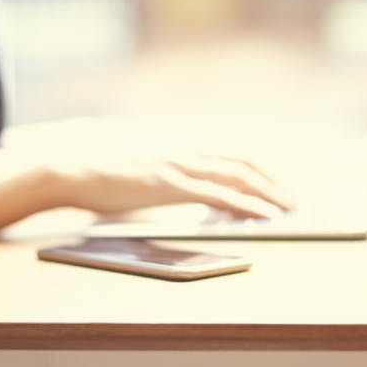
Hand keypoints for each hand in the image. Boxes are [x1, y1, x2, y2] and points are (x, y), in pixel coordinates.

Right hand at [3, 119, 293, 217]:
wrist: (72, 171)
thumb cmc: (100, 180)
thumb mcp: (140, 180)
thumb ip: (164, 185)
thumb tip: (178, 196)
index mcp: (179, 152)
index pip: (229, 157)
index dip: (258, 169)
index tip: (277, 183)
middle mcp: (185, 154)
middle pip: (242, 163)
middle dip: (272, 181)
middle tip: (293, 199)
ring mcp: (179, 167)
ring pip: (237, 177)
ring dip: (267, 192)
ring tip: (288, 207)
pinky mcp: (171, 185)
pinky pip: (218, 195)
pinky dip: (245, 204)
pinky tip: (261, 214)